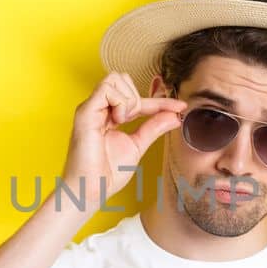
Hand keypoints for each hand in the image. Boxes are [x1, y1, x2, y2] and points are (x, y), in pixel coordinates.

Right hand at [62, 71, 186, 203]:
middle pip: (121, 77)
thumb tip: (174, 116)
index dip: (160, 100)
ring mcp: (90, 109)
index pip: (136, 98)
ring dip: (129, 99)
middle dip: (137, 95)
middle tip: (135, 120)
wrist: (92, 190)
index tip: (181, 107)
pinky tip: (118, 121)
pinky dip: (120, 103)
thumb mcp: (137, 145)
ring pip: (114, 78)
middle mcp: (98, 108)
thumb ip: (154, 128)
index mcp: (108, 115)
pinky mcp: (85, 113)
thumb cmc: (107, 173)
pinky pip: (106, 89)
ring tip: (124, 122)